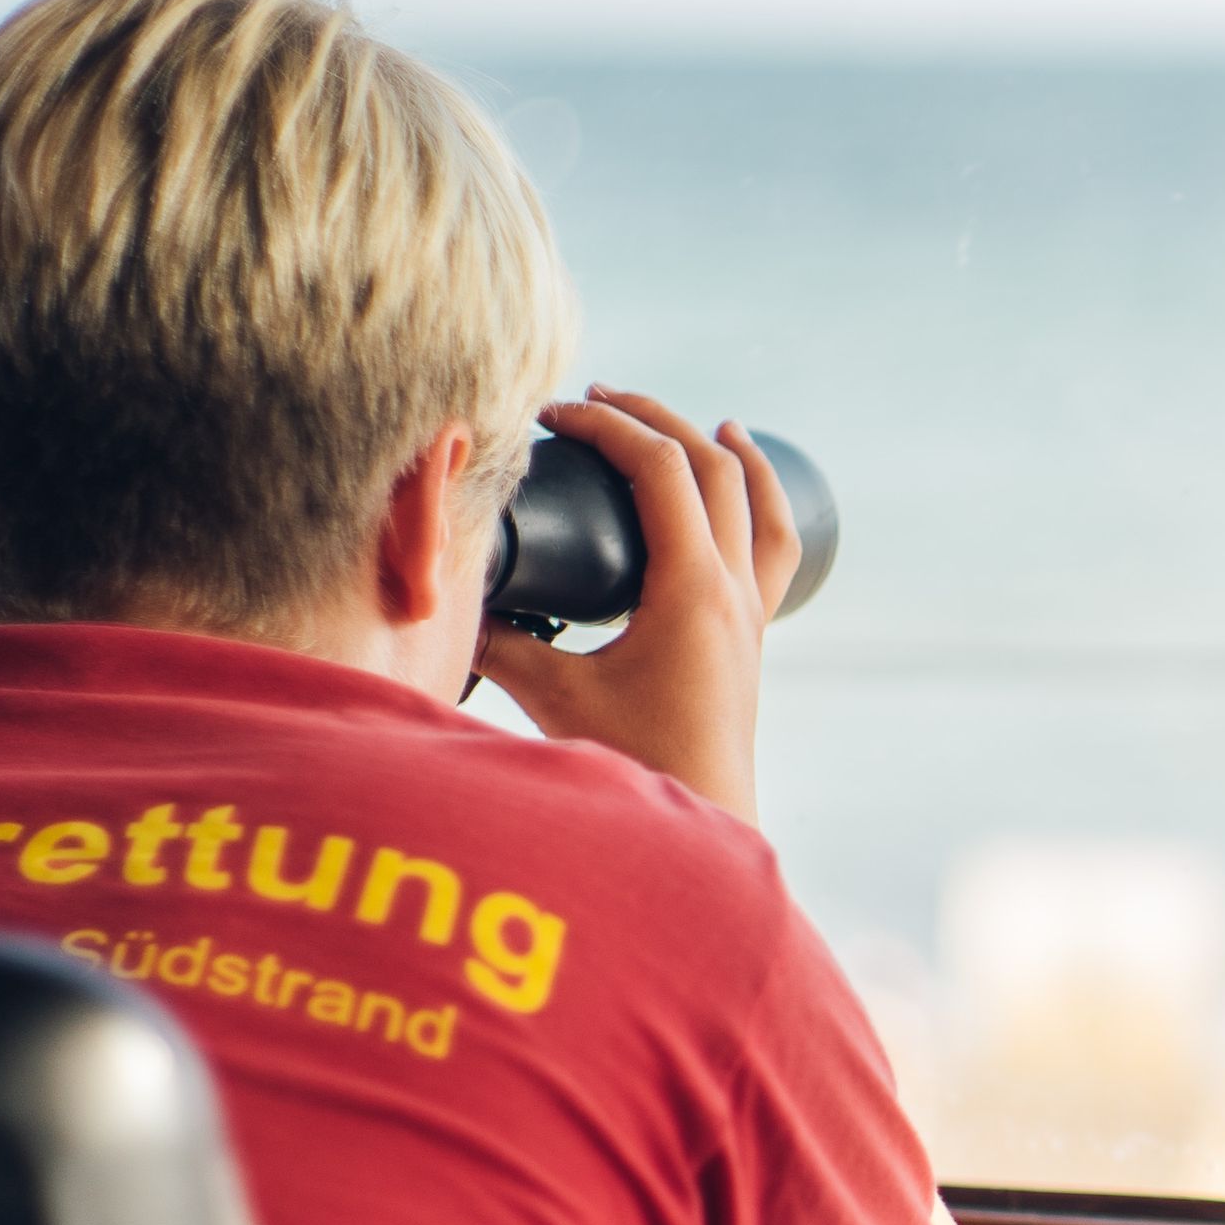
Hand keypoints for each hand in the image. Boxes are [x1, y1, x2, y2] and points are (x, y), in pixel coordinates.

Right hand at [475, 389, 797, 821]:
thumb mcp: (553, 697)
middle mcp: (734, 591)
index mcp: (692, 589)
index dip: (607, 426)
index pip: (658, 470)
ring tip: (707, 424)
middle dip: (655, 419)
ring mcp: (751, 616)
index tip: (555, 414)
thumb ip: (499, 643)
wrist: (699, 824)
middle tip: (599, 400)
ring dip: (730, 455)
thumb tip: (449, 601)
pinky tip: (748, 502)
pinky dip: (763, 507)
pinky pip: (775, 553)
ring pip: (760, 506)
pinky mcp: (752, 641)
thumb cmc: (633, 767)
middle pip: (711, 468)